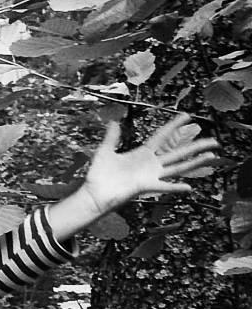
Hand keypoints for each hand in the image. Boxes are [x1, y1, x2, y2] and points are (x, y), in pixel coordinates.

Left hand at [79, 112, 219, 218]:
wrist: (93, 193)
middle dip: (197, 146)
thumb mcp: (105, 151)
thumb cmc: (98, 175)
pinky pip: (164, 187)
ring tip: (212, 156)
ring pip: (178, 167)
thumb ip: (112, 137)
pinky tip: (189, 187)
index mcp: (142, 153)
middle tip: (215, 141)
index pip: (163, 136)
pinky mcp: (146, 186)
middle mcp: (150, 164)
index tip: (188, 115)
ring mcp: (150, 176)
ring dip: (195, 162)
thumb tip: (113, 121)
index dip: (174, 125)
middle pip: (179, 152)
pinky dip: (176, 188)